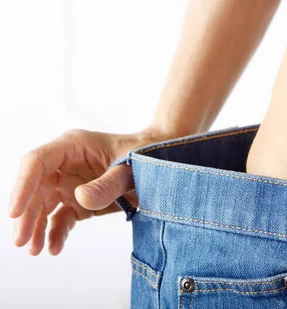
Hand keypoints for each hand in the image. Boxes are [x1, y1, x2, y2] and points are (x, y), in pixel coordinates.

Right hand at [8, 127, 171, 255]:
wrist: (162, 164)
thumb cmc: (145, 157)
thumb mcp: (130, 169)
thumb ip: (107, 184)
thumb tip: (79, 199)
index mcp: (73, 146)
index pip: (37, 162)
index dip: (22, 186)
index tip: (15, 212)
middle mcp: (65, 164)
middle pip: (35, 188)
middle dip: (26, 215)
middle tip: (21, 241)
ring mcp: (70, 183)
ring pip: (43, 206)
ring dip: (36, 228)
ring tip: (34, 250)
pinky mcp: (78, 201)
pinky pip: (60, 218)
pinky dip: (55, 233)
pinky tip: (53, 248)